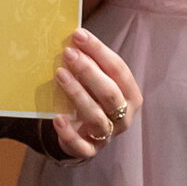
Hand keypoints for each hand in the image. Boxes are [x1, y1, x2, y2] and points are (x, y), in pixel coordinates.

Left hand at [51, 27, 139, 159]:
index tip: (78, 34)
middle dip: (89, 71)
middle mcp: (123, 116)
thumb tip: (72, 36)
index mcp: (130, 95)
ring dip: (78, 93)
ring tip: (60, 74)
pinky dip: (69, 132)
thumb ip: (88, 63)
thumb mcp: (93, 81)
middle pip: (109, 93)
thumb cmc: (90, 99)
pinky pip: (81, 145)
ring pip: (96, 116)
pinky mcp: (89, 150)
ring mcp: (108, 135)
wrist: (80, 134)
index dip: (99, 51)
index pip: (118, 69)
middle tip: (68, 53)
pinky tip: (57, 118)